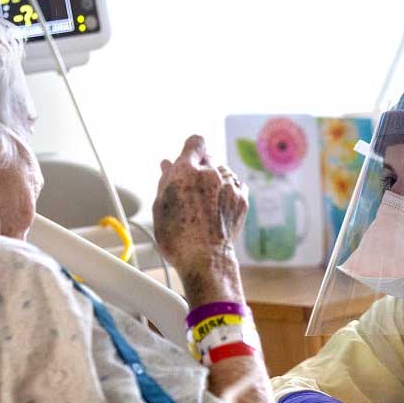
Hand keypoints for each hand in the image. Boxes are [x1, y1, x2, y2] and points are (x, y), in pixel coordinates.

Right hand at [153, 136, 247, 301]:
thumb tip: (167, 164)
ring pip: (223, 171)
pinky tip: (219, 205)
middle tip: (192, 188)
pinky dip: (228, 191)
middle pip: (209, 157)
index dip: (191, 151)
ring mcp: (229, 185)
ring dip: (215, 179)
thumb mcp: (160, 208)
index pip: (195, 142)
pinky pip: (236, 185)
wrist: (205, 260)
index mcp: (186, 171)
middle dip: (201, 168)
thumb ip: (165, 181)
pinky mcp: (242, 198)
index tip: (188, 161)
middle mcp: (210, 173)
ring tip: (206, 201)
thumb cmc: (178, 239)